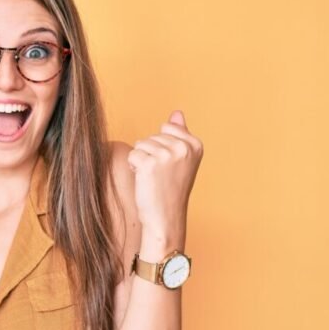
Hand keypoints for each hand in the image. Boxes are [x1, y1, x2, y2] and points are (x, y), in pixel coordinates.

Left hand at [127, 110, 203, 236]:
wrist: (165, 217)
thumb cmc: (171, 189)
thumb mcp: (182, 160)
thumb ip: (180, 134)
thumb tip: (177, 112)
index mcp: (195, 145)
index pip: (167, 127)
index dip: (162, 146)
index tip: (171, 166)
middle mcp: (183, 148)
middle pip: (152, 136)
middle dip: (151, 154)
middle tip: (161, 175)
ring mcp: (167, 155)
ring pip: (141, 144)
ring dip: (142, 160)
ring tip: (153, 178)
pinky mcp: (149, 163)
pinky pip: (132, 154)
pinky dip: (134, 167)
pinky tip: (144, 180)